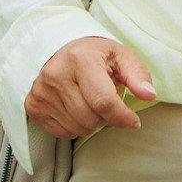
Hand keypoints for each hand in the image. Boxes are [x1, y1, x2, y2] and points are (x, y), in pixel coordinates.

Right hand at [25, 36, 156, 137]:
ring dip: (92, 123)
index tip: (134, 122)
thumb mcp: (122, 57)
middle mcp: (56, 75)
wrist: (61, 50)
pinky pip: (61, 132)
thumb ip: (138, 75)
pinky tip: (77, 109)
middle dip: (107, 118)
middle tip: (109, 105)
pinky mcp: (32, 105)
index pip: (103, 101)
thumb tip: (149, 95)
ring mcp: (40, 91)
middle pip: (90, 118)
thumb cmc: (97, 55)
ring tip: (92, 104)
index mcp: (81, 59)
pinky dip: (75, 127)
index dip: (122, 117)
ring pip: (77, 128)